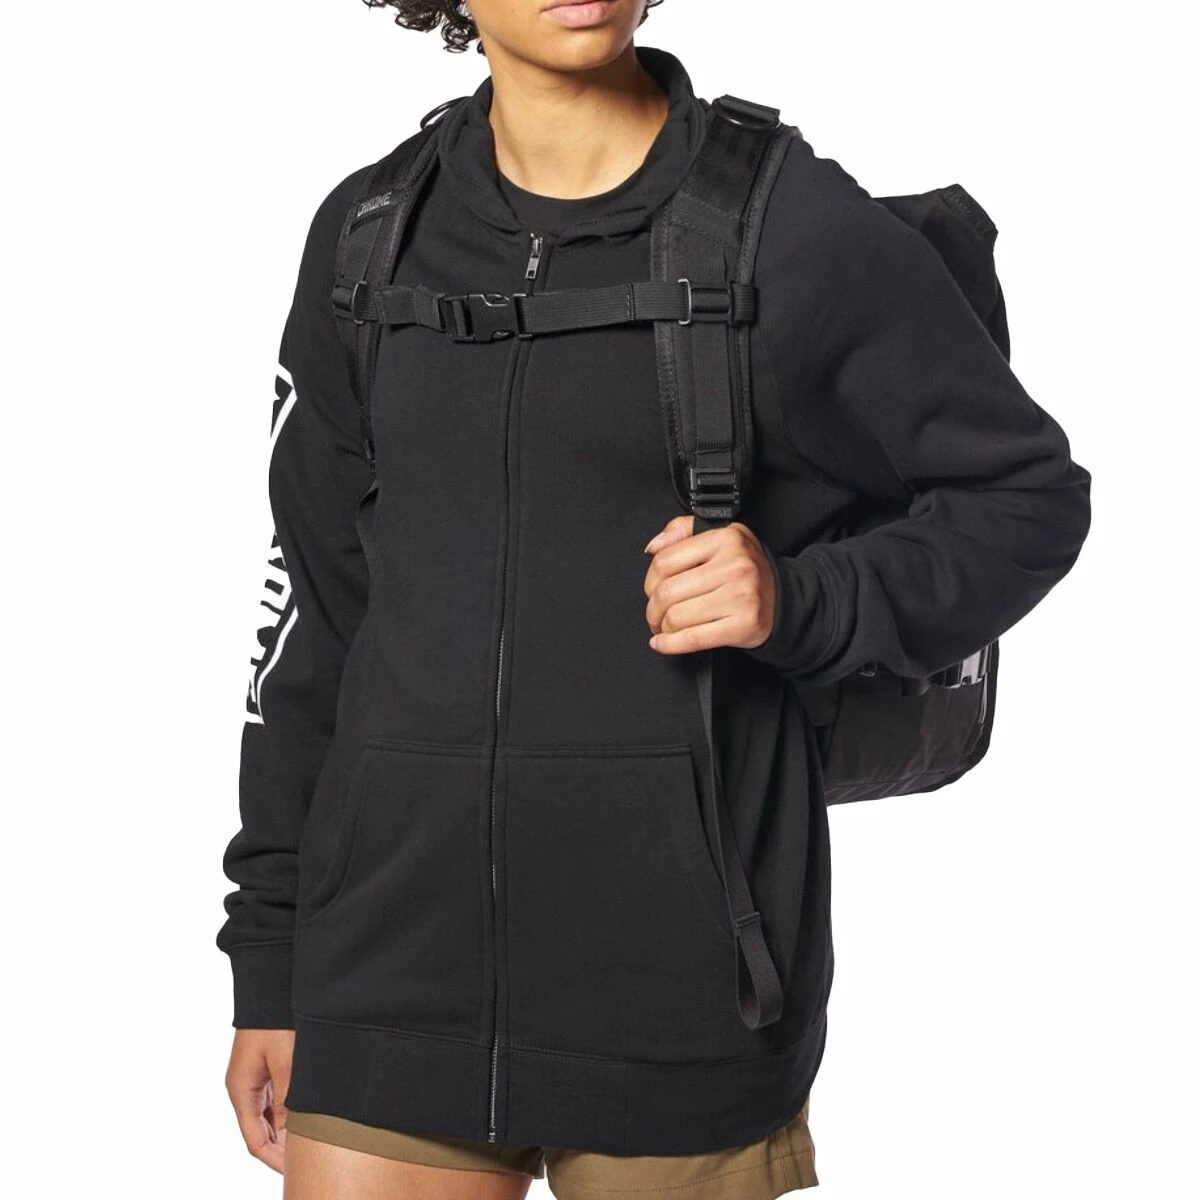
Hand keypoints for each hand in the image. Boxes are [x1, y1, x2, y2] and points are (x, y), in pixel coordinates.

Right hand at [225, 1028, 294, 1172]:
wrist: (270, 988)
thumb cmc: (275, 1020)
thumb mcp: (284, 1060)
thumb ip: (288, 1096)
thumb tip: (291, 1130)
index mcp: (241, 1090)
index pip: (255, 1139)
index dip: (274, 1159)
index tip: (292, 1172)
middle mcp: (244, 1088)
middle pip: (260, 1131)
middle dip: (281, 1149)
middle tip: (305, 1163)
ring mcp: (254, 1079)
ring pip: (268, 1117)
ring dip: (285, 1132)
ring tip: (308, 1146)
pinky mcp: (265, 1068)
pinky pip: (275, 1101)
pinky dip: (287, 1114)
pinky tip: (304, 1120)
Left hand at [643, 514, 775, 653]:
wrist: (783, 600)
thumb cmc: (746, 570)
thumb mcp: (721, 536)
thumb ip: (682, 531)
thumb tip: (653, 547)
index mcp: (726, 539)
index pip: (666, 560)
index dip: (649, 580)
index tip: (652, 590)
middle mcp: (735, 565)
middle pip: (667, 592)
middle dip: (653, 609)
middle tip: (655, 614)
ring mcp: (741, 597)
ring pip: (676, 617)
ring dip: (662, 628)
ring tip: (664, 627)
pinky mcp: (743, 625)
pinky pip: (693, 639)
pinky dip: (670, 644)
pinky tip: (662, 643)